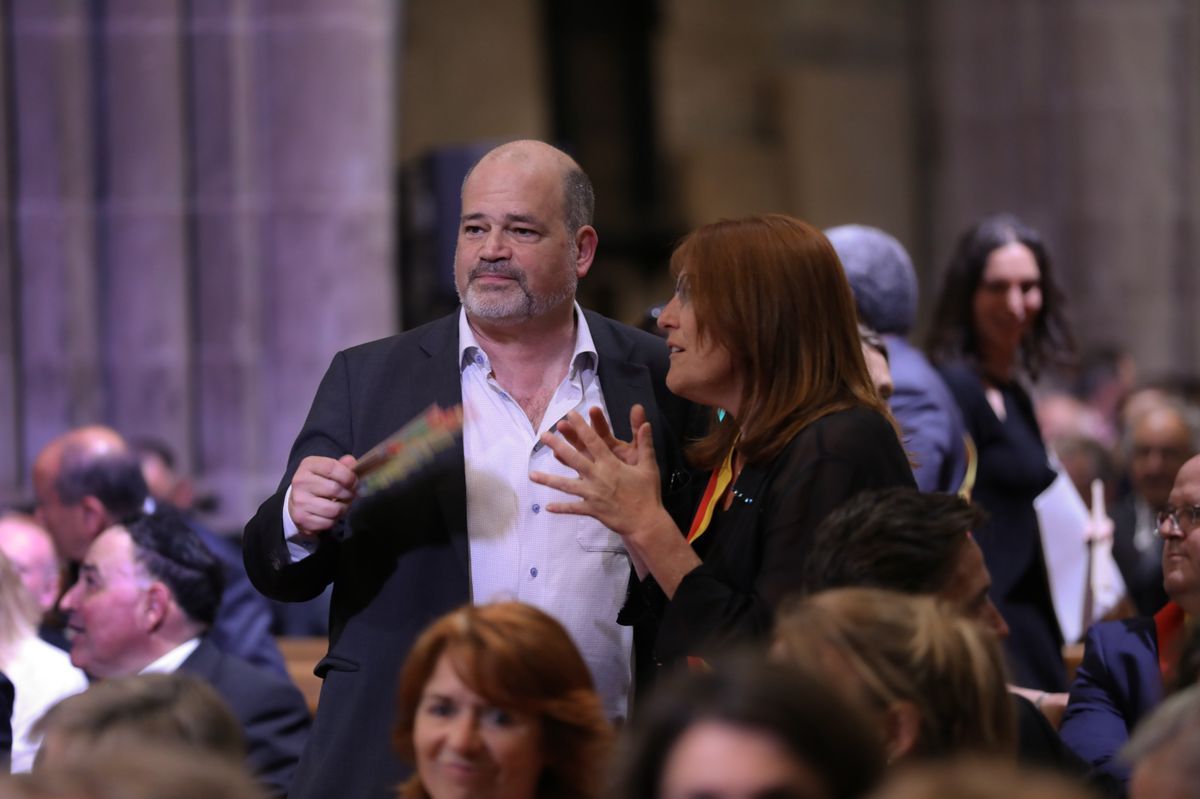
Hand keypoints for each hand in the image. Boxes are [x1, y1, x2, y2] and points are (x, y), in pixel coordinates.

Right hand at [288, 454, 357, 536]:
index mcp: (308, 465)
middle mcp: (301, 482)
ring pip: (334, 509)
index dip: (348, 476)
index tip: (354, 482)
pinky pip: (328, 523)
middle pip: (335, 489)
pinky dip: (333, 520)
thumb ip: (342, 465)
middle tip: (349, 495)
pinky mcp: (302, 519)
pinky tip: (330, 514)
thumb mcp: (327, 470)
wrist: (295, 502)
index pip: (332, 468)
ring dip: (343, 508)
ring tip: (340, 504)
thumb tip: (352, 462)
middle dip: (348, 494)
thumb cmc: (317, 483)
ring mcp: (300, 501)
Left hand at [530, 410, 662, 536]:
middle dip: (557, 445)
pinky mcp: (592, 510)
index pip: (592, 440)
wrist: (646, 522)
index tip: (570, 414)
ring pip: (565, 485)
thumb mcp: (648, 466)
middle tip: (543, 435)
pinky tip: (547, 507)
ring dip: (548, 479)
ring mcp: (592, 494)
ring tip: (532, 475)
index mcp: (610, 464)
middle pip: (572, 458)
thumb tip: (647, 423)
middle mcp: (597, 476)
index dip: (581, 426)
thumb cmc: (648, 493)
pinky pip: (573, 508)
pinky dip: (561, 508)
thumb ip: (645, 443)